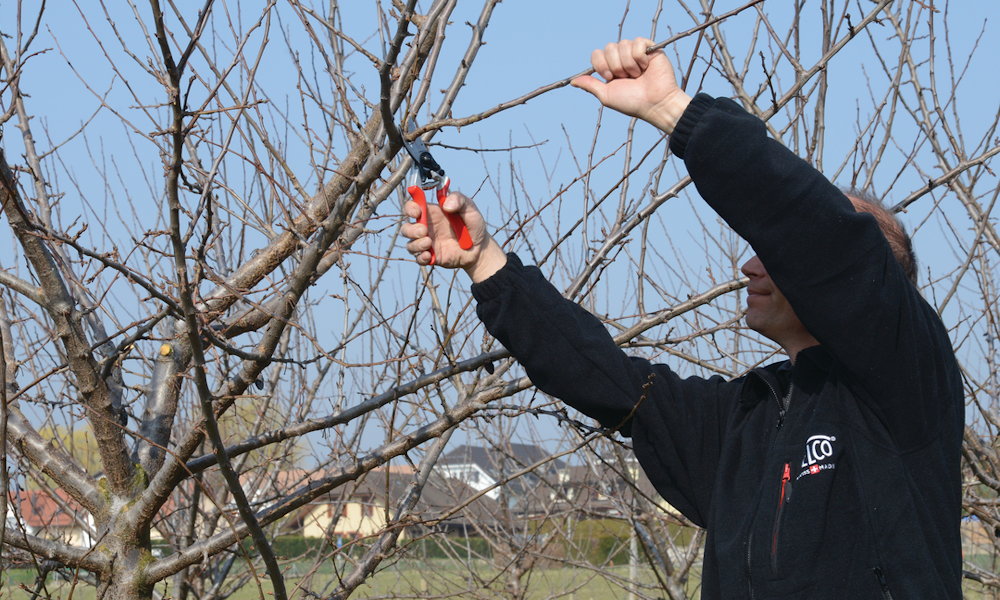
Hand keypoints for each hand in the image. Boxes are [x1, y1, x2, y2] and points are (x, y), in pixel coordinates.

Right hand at [401, 191, 506, 281]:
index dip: (410, 208)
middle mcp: (427, 228)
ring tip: (429, 243)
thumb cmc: (473, 225)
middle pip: (406, 228)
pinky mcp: (431, 256)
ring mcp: (428, 243)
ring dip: (416, 244)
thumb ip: (459, 200)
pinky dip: (421, 257)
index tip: (417, 212)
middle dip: (411, 230)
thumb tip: (446, 204)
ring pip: (409, 244)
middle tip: (424, 231)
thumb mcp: (470, 208)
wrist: (480, 248)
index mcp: (432, 213)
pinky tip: (430, 256)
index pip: (412, 207)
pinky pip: (418, 258)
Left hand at [571, 38, 691, 133]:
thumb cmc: (632, 103)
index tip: (610, 77)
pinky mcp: (650, 48)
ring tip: (637, 75)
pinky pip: (637, 43)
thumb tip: (572, 82)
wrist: (654, 104)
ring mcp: (636, 52)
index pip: (597, 54)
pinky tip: (645, 67)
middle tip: (625, 77)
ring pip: (622, 44)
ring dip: (628, 64)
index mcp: (611, 67)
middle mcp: (622, 58)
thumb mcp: (606, 95)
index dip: (601, 64)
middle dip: (615, 65)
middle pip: (608, 47)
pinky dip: (639, 58)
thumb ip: (590, 85)